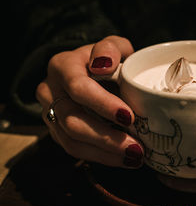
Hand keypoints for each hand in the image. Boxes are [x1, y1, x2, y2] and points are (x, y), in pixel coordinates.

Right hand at [36, 36, 143, 167]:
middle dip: (106, 138)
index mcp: (62, 66)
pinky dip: (101, 157)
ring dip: (105, 153)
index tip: (128, 116)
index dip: (102, 104)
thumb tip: (103, 64)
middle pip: (72, 120)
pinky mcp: (57, 131)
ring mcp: (50, 114)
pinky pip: (74, 150)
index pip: (78, 87)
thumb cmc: (107, 60)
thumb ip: (110, 49)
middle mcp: (50, 91)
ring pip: (71, 141)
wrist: (90, 72)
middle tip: (135, 148)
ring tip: (134, 157)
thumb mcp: (112, 46)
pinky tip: (124, 159)